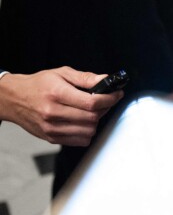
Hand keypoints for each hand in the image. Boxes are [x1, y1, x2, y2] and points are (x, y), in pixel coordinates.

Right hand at [0, 67, 121, 145]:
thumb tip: (106, 80)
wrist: (14, 99)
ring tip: (93, 111)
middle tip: (106, 101)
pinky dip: (87, 132)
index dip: (110, 98)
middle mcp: (53, 113)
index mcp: (57, 94)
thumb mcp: (62, 73)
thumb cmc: (38, 84)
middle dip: (105, 109)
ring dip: (96, 121)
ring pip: (88, 132)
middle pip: (92, 118)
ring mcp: (51, 128)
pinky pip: (79, 141)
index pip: (92, 102)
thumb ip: (86, 78)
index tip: (116, 94)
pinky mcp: (51, 138)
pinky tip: (83, 121)